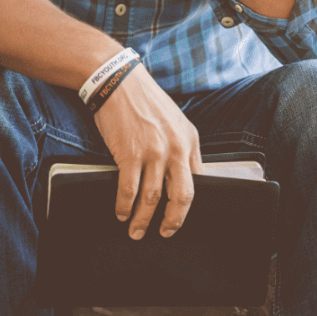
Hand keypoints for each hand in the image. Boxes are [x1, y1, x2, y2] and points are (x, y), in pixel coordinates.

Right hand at [93, 63, 203, 238]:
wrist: (118, 82)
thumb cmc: (145, 102)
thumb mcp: (176, 122)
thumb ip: (182, 147)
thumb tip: (183, 175)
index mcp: (191, 141)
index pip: (198, 181)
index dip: (189, 203)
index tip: (181, 216)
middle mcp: (176, 149)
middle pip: (181, 196)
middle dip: (173, 220)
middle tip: (165, 233)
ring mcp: (153, 153)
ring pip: (152, 198)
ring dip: (143, 219)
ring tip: (136, 230)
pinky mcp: (129, 154)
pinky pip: (129, 190)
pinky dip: (124, 206)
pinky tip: (121, 213)